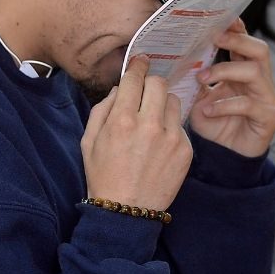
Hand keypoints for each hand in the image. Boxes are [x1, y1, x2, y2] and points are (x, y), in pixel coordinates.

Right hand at [81, 56, 192, 211]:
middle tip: (145, 92)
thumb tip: (121, 90)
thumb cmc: (103, 176)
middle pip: (159, 83)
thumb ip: (103, 109)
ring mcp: (171, 138)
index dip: (137, 66)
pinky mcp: (185, 150)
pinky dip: (170, 127)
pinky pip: (180, 125)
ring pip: (173, 101)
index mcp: (123, 121)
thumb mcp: (89, 140)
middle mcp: (149, 125)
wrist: (126, 211)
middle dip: (151, 83)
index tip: (140, 62)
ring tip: (153, 119)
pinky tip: (159, 142)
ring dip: (163, 104)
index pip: (135, 78)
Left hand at [189, 19, 274, 157]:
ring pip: (255, 72)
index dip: (236, 29)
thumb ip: (196, 77)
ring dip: (226, 71)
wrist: (226, 157)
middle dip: (236, 41)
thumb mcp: (199, 96)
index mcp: (244, 71)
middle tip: (213, 38)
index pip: (246, 43)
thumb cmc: (214, 124)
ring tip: (202, 78)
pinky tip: (207, 111)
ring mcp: (268, 99)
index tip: (219, 19)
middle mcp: (260, 81)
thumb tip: (176, 54)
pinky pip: (250, 104)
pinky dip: (225, 105)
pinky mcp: (269, 117)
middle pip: (259, 50)